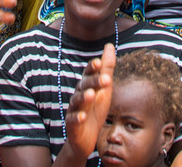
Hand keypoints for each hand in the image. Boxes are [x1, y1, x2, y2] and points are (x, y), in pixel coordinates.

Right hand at [65, 43, 114, 159]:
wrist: (86, 137)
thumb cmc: (95, 108)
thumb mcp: (104, 88)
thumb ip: (107, 68)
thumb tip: (110, 45)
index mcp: (86, 85)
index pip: (88, 74)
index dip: (92, 68)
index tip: (99, 63)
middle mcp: (79, 95)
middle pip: (84, 86)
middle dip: (93, 82)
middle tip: (105, 80)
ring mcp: (74, 109)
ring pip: (77, 101)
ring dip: (84, 97)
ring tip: (91, 95)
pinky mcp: (72, 124)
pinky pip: (73, 120)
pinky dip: (77, 118)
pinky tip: (83, 117)